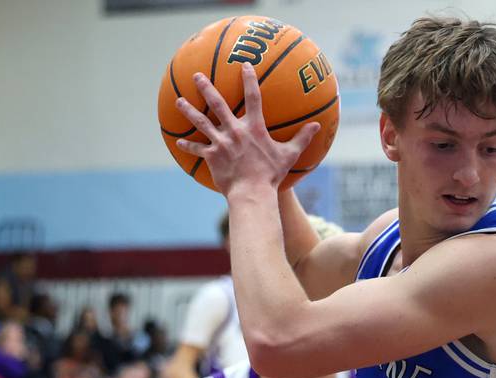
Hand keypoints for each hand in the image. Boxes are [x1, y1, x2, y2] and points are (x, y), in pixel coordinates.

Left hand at [174, 66, 321, 194]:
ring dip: (188, 110)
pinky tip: (178, 142)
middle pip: (217, 104)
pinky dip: (188, 145)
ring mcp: (221, 142)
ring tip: (178, 101)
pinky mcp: (212, 156)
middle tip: (197, 76)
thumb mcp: (289, 155)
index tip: (243, 65)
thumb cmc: (271, 175)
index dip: (249, 79)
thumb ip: (302, 139)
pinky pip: (197, 148)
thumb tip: (317, 126)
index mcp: (254, 128)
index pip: (253, 97)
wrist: (252, 193)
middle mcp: (235, 131)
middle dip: (206, 88)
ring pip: (201, 122)